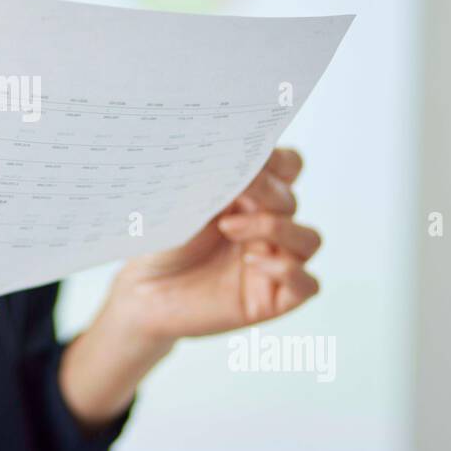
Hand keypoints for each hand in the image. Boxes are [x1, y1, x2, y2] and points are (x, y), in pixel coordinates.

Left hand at [107, 148, 321, 346]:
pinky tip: (250, 264)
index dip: (279, 159)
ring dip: (276, 228)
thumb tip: (235, 152)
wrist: (141, 292)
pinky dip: (286, 270)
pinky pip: (307, 284)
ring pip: (309, 239)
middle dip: (265, 192)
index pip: (288, 167)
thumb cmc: (163, 244)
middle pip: (291, 200)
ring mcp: (273, 262)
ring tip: (228, 228)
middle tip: (235, 191)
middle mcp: (266, 227)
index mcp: (250, 197)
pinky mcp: (273, 298)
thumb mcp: (186, 204)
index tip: (253, 159)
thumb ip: (216, 180)